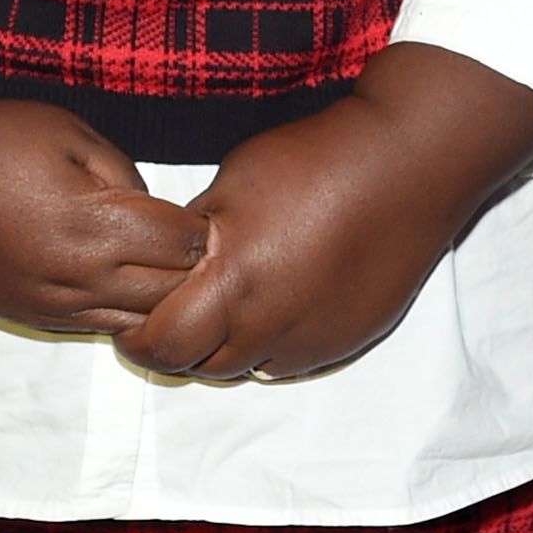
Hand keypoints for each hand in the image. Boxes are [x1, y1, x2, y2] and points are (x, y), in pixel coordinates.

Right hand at [0, 97, 208, 334]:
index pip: (184, 244)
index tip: (199, 211)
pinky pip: (100, 327)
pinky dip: (123, 309)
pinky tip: (120, 281)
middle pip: (172, 292)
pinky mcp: (33, 317)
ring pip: (140, 321)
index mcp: (94, 224)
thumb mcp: (69, 133)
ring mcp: (55, 305)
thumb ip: (126, 173)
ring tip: (158, 264)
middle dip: (190, 268)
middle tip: (188, 241)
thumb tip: (156, 209)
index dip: (200, 226)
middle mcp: (80, 276)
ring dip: (159, 296)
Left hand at [119, 43, 532, 381]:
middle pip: (198, 367)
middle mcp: (270, 323)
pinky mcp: (344, 340)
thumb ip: (193, 237)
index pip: (163, 344)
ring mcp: (311, 338)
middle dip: (175, 349)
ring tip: (221, 310)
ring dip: (222, 350)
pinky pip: (288, 363)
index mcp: (233, 281)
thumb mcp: (231, 183)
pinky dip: (267, 346)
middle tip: (168, 318)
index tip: (128, 324)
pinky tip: (271, 306)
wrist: (404, 165)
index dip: (137, 340)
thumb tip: (165, 263)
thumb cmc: (314, 161)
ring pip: (243, 371)